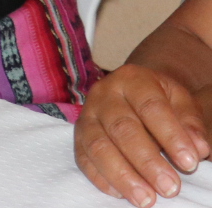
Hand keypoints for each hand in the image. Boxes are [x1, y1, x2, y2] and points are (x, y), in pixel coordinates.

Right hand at [76, 64, 210, 204]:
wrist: (131, 93)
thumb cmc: (161, 102)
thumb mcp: (180, 102)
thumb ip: (191, 123)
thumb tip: (198, 148)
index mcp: (133, 80)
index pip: (151, 107)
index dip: (171, 136)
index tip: (190, 163)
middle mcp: (104, 94)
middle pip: (122, 128)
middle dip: (147, 161)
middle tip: (170, 188)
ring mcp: (87, 115)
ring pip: (98, 146)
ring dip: (122, 175)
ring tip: (146, 199)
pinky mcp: (77, 137)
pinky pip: (83, 159)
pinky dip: (101, 178)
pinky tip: (120, 194)